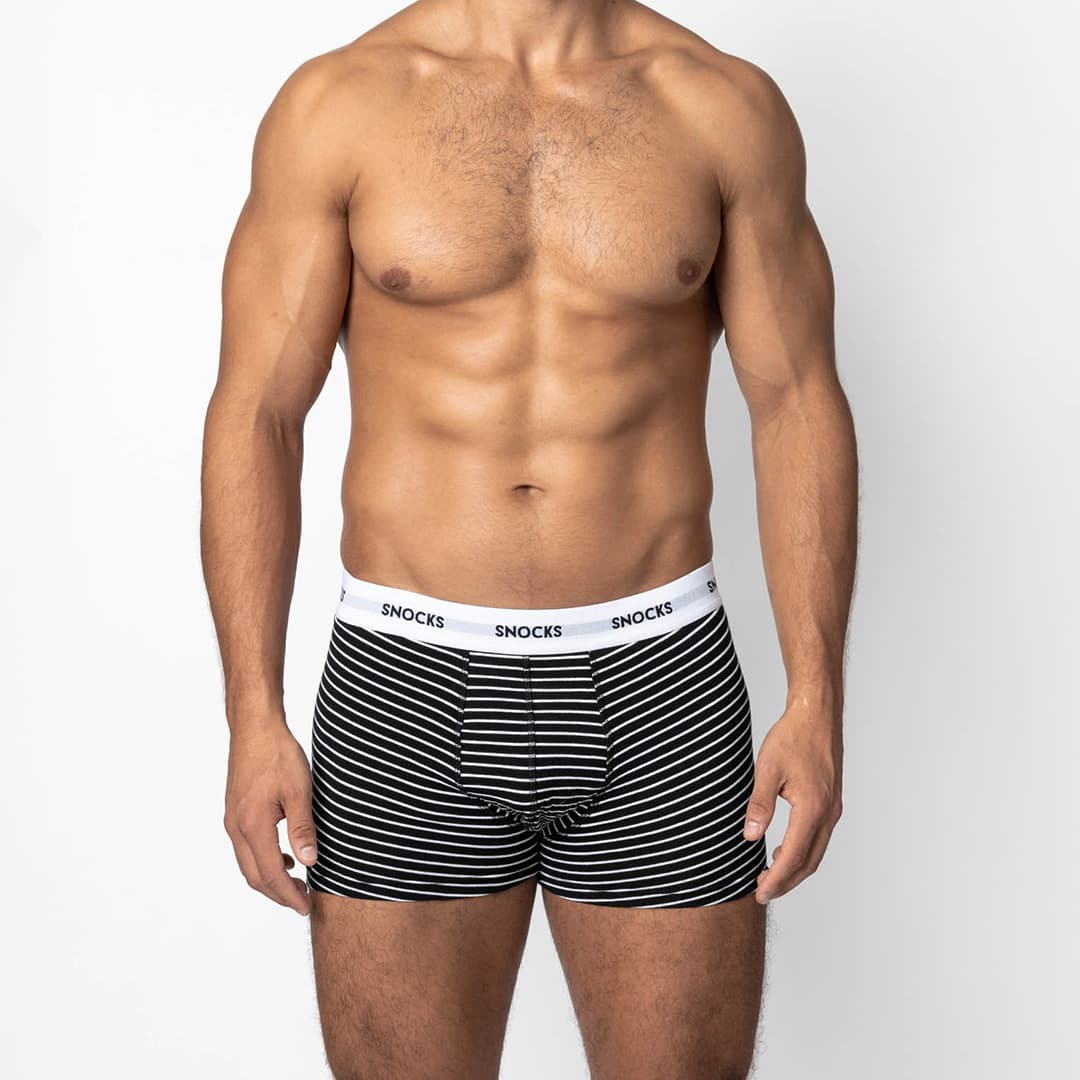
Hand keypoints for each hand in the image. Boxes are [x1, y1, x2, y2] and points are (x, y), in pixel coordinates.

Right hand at [224, 720, 317, 914]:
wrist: (254, 728)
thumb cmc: (278, 754)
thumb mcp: (300, 790)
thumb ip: (302, 828)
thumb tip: (309, 863)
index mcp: (253, 825)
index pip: (271, 874)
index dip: (289, 895)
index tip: (306, 907)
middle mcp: (236, 827)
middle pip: (255, 876)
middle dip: (279, 894)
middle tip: (303, 901)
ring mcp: (232, 820)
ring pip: (248, 864)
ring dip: (270, 878)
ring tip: (297, 882)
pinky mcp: (235, 812)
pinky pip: (246, 848)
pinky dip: (263, 861)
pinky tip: (284, 855)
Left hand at [743, 698, 842, 903]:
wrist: (817, 715)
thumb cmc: (792, 737)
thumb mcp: (767, 769)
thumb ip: (759, 805)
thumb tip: (750, 836)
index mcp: (812, 808)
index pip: (794, 856)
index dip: (777, 879)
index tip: (761, 893)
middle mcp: (828, 813)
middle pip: (809, 862)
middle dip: (786, 881)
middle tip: (763, 891)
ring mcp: (833, 809)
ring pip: (816, 851)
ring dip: (795, 867)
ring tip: (770, 874)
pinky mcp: (832, 802)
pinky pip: (819, 836)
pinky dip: (803, 850)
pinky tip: (785, 847)